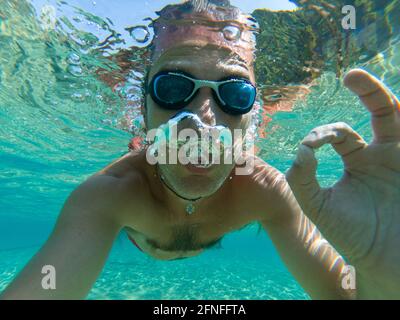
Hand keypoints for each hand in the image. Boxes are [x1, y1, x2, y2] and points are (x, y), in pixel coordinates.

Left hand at [286, 69, 399, 296]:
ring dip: (387, 99)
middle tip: (352, 74)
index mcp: (358, 159)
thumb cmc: (352, 235)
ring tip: (368, 80)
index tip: (312, 144)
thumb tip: (302, 150)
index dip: (323, 133)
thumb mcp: (319, 207)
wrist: (384, 262)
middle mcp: (383, 153)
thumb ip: (303, 180)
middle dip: (368, 91)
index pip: (340, 133)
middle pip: (380, 112)